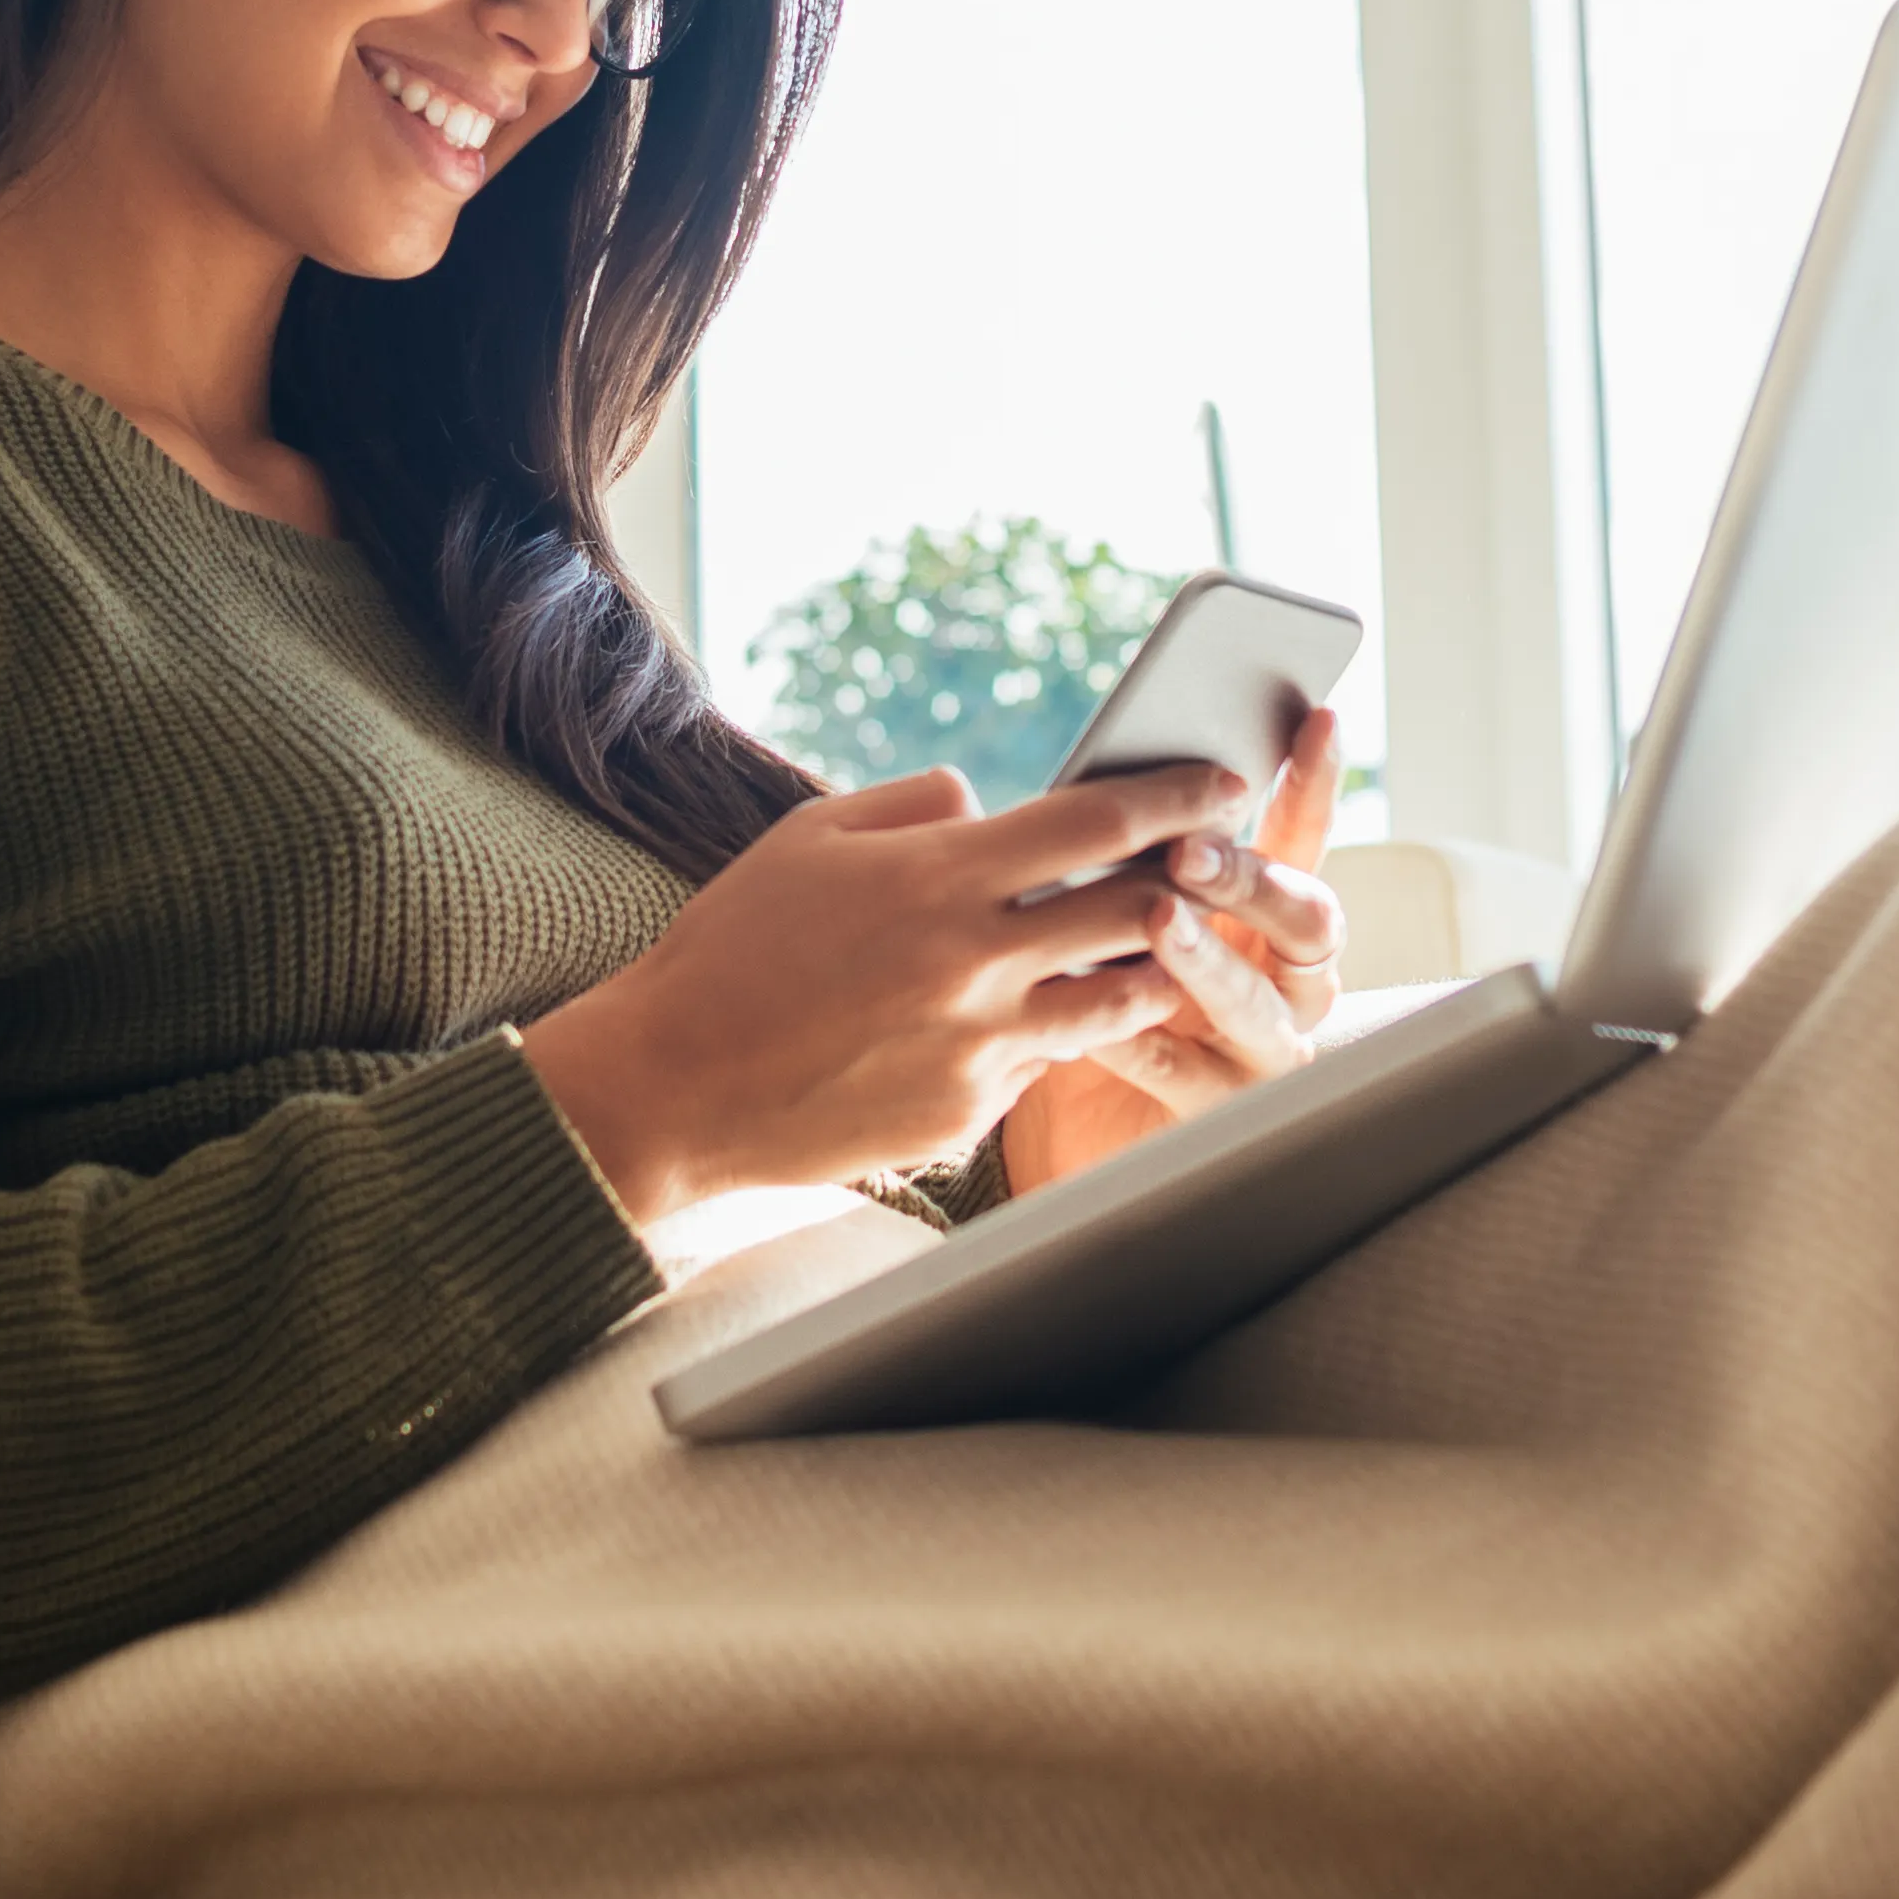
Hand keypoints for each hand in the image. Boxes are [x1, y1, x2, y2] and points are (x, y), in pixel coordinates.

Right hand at [519, 758, 1260, 1220]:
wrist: (673, 1085)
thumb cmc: (734, 946)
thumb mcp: (811, 838)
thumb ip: (915, 805)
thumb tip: (989, 804)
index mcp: (938, 876)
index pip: (1100, 820)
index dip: (1179, 794)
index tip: (1226, 780)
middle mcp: (975, 963)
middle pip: (1137, 909)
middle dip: (1190, 881)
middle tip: (1216, 865)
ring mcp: (978, 1049)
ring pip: (1118, 1001)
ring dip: (1146, 968)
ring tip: (1151, 946)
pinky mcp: (967, 1118)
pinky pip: (1040, 1065)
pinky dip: (1047, 1037)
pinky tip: (1029, 1019)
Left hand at [997, 697, 1348, 1199]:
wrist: (1065, 1124)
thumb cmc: (1091, 991)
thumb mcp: (1103, 910)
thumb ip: (1113, 854)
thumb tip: (1088, 783)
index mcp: (1267, 914)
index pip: (1305, 837)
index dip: (1313, 782)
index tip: (1314, 718)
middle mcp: (1287, 980)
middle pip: (1305, 920)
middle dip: (1251, 879)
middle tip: (1190, 849)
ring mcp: (1262, 1051)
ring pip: (1259, 1003)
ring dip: (1210, 960)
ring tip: (1160, 922)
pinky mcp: (1218, 1114)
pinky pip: (1185, 1072)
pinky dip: (1142, 1039)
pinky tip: (1098, 1022)